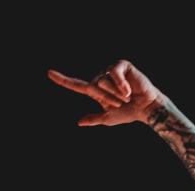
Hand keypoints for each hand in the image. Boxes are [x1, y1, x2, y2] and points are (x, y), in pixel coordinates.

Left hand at [48, 60, 164, 126]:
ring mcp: (110, 70)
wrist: (145, 108)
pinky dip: (121, 84)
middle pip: (93, 86)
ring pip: (103, 81)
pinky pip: (114, 73)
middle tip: (120, 102)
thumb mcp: (108, 119)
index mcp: (95, 90)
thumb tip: (79, 122)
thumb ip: (94, 119)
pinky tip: (129, 90)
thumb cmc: (128, 113)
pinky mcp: (121, 65)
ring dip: (115, 93)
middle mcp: (101, 77)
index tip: (49, 73)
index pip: (76, 85)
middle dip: (107, 98)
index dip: (62, 80)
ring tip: (126, 95)